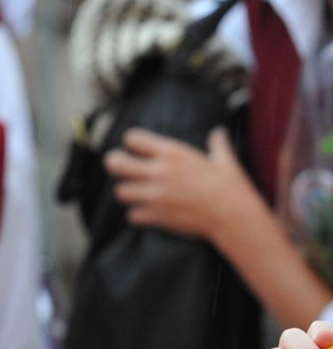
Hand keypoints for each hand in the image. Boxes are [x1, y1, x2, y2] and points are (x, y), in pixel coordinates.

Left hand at [105, 127, 259, 242]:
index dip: (132, 142)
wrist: (234, 216)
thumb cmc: (231, 187)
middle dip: (115, 163)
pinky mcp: (155, 215)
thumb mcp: (225, 160)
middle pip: (115, 163)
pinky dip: (137, 215)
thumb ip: (217, 144)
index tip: (137, 149)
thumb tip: (219, 133)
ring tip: (138, 193)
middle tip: (122, 167)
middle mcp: (159, 172)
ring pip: (120, 191)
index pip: (132, 138)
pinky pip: (132, 215)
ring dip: (128, 192)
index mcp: (173, 153)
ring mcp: (155, 195)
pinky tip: (148, 213)